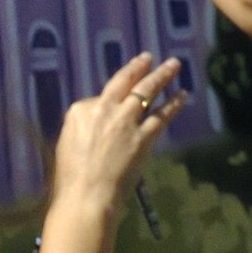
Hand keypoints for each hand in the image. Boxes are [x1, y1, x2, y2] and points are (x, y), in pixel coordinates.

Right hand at [48, 55, 182, 218]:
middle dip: (139, 67)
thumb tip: (98, 122)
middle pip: (125, 83)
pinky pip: (163, 115)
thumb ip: (84, 126)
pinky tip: (183, 94)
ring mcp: (126, 121)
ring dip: (162, 76)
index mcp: (80, 111)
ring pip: (147, 92)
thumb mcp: (68, 143)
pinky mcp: (144, 136)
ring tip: (174, 64)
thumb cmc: (71, 176)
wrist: (86, 196)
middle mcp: (104, 109)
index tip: (116, 100)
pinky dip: (174, 103)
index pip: (101, 97)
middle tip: (149, 56)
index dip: (110, 100)